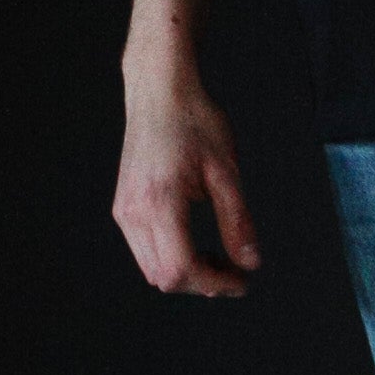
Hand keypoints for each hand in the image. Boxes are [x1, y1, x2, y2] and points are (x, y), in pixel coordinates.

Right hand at [113, 62, 261, 295]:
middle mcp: (133, 212)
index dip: (214, 284)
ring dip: (185, 273)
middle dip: (202, 283)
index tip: (241, 281)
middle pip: (164, 278)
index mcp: (159, 203)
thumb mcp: (226, 171)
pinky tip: (194, 243)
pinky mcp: (123, 206)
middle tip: (235, 272)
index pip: (181, 269)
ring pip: (151, 269)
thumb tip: (250, 262)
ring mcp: (124, 210)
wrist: (159, 91)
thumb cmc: (193, 121)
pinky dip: (170, 257)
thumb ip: (237, 221)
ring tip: (218, 258)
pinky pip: (144, 250)